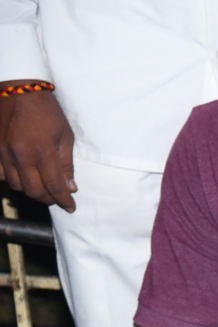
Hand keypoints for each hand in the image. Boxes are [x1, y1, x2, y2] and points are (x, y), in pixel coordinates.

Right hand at [0, 89, 75, 210]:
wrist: (18, 89)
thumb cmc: (47, 111)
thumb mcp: (65, 136)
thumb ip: (66, 164)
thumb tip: (70, 187)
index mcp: (42, 152)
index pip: (54, 186)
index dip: (64, 200)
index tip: (71, 207)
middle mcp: (20, 155)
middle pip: (33, 191)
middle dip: (48, 198)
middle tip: (57, 197)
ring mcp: (4, 152)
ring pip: (16, 186)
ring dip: (31, 190)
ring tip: (42, 187)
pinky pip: (1, 174)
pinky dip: (13, 180)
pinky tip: (23, 175)